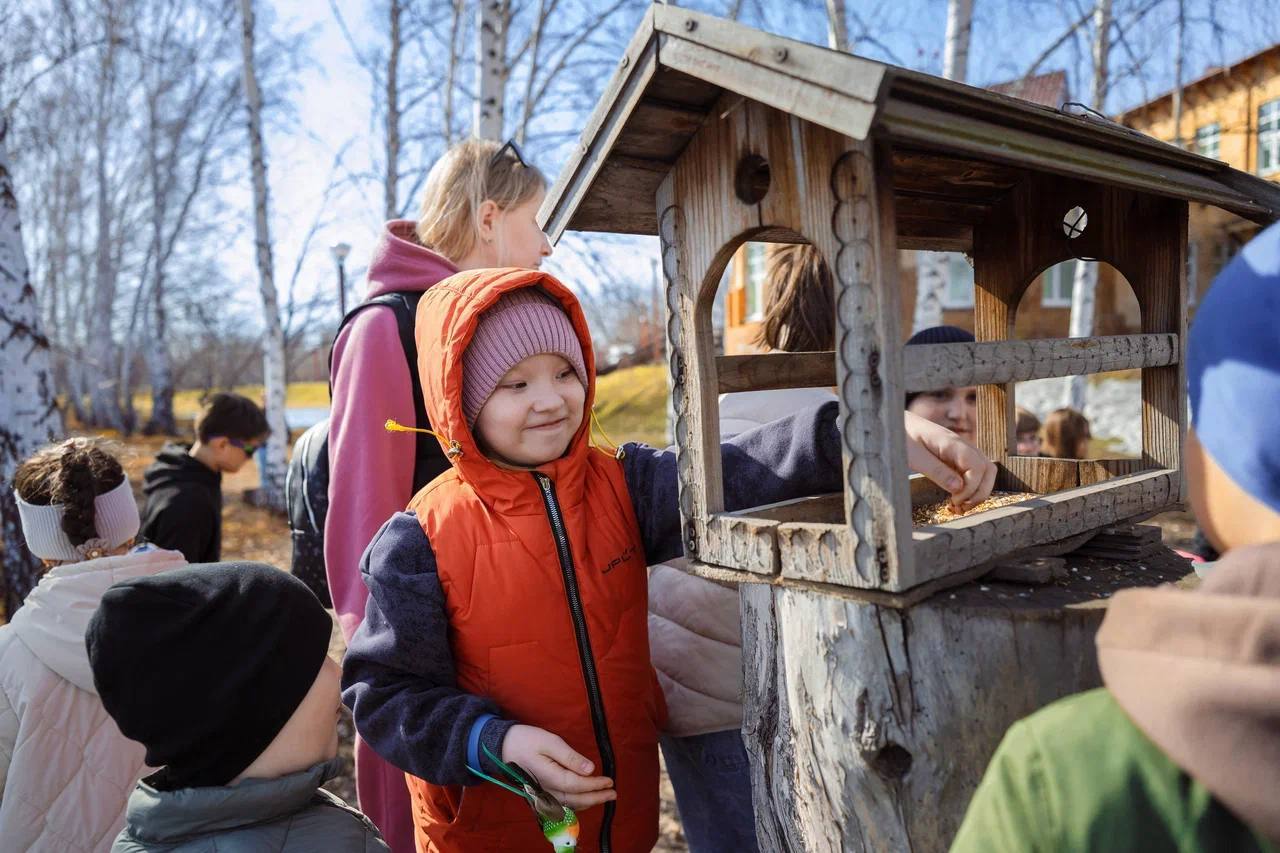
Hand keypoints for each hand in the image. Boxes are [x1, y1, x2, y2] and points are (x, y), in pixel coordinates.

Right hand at [500, 724, 615, 810]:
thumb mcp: (550, 742)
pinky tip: (585, 800)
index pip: (577, 785)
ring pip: (568, 805)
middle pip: (575, 799)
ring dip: (588, 802)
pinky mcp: (541, 793)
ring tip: (603, 797)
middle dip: (596, 798)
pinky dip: (576, 804)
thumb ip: (570, 757)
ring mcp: (542, 793)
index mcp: (549, 776)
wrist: (503, 747)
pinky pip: (561, 804)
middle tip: (613, 793)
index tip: (609, 780)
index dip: (594, 785)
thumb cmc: (527, 740)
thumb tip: (590, 769)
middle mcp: (546, 789)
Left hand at [903, 411, 996, 511]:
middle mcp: (962, 445)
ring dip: (977, 491)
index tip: (954, 501)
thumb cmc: (901, 438)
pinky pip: (972, 472)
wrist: (894, 424)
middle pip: (988, 469)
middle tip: (961, 508)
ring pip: (984, 472)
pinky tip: (956, 498)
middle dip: (980, 492)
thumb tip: (959, 488)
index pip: (978, 467)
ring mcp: (961, 450)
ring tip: (960, 506)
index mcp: (952, 443)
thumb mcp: (915, 458)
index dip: (971, 488)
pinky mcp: (956, 457)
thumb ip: (937, 472)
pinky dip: (970, 487)